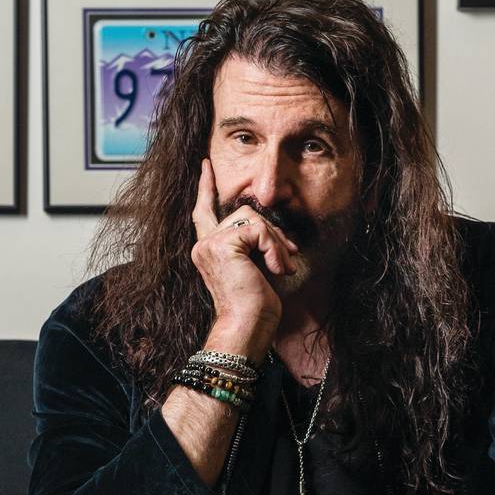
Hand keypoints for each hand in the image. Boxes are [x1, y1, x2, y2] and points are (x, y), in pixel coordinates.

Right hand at [190, 157, 299, 335]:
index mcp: (208, 251)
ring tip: (283, 267)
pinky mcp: (223, 245)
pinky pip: (259, 230)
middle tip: (291, 254)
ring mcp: (210, 244)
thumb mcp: (256, 270)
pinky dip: (275, 248)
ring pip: (252, 218)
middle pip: (243, 213)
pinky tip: (277, 270)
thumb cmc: (254, 309)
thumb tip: (275, 231)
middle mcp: (204, 245)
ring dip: (276, 241)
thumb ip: (255, 246)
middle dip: (272, 231)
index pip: (203, 211)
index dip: (205, 187)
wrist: (246, 328)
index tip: (205, 165)